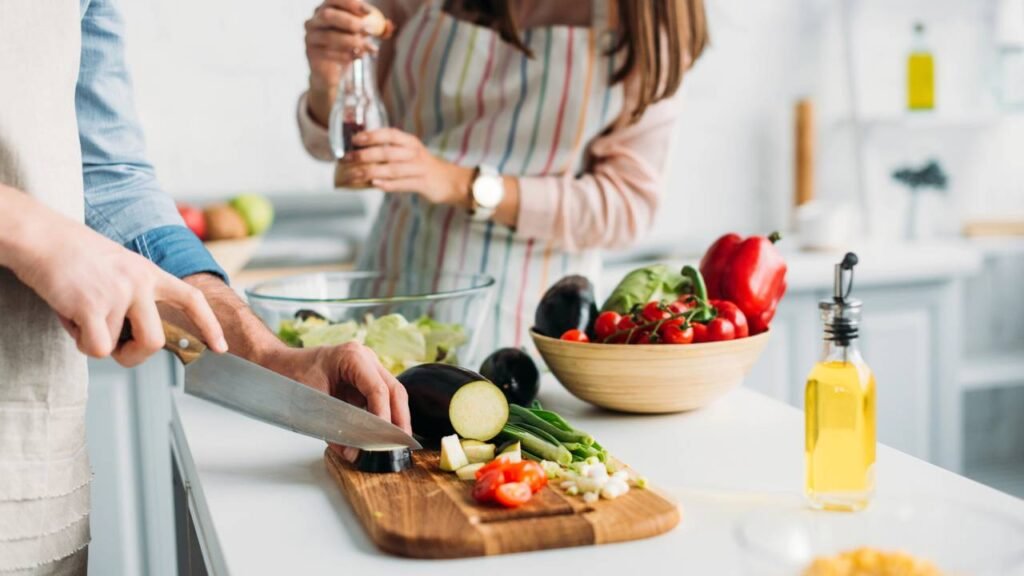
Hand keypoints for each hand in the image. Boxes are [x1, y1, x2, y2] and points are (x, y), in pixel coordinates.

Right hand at [2, 196, 226, 366]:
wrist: (41, 237)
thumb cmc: (72, 254)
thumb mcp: (118, 267)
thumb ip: (133, 297)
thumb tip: (131, 337)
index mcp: (149, 273)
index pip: (191, 298)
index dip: (208, 324)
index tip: (220, 346)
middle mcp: (140, 283)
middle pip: (155, 341)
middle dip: (134, 355)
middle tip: (115, 348)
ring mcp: (119, 294)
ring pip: (116, 348)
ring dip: (95, 342)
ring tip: (79, 315)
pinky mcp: (93, 306)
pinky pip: (96, 348)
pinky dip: (80, 342)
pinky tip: (69, 316)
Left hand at [172, 275, 410, 461]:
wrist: (271, 366)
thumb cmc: (286, 377)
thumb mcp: (311, 404)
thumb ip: (336, 428)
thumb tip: (354, 452)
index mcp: (352, 356)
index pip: (379, 389)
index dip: (384, 416)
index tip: (384, 439)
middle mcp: (364, 358)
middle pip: (394, 390)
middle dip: (399, 418)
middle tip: (401, 443)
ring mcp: (365, 368)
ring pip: (391, 394)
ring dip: (394, 418)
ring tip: (393, 443)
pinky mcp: (362, 380)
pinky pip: (379, 399)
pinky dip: (381, 416)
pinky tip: (381, 434)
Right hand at [305, 0, 376, 123]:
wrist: (333, 71)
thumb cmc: (349, 47)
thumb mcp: (365, 36)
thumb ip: (378, 29)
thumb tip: (390, 26)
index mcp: (326, 9)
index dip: (352, 4)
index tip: (369, 12)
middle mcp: (314, 20)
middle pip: (329, 15)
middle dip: (350, 22)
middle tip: (368, 31)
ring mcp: (310, 37)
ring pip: (329, 36)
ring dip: (352, 42)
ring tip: (367, 48)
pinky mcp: (311, 53)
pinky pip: (328, 53)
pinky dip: (346, 56)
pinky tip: (358, 57)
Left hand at [341, 128, 473, 206]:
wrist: (449, 181)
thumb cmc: (421, 166)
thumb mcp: (409, 152)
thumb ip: (389, 150)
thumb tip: (359, 152)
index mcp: (410, 142)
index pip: (390, 134)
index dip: (372, 136)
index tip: (355, 139)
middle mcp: (415, 153)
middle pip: (387, 153)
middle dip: (365, 156)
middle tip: (347, 159)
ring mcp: (419, 169)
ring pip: (391, 169)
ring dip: (370, 172)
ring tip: (354, 175)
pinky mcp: (422, 184)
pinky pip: (401, 184)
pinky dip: (387, 184)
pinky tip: (374, 185)